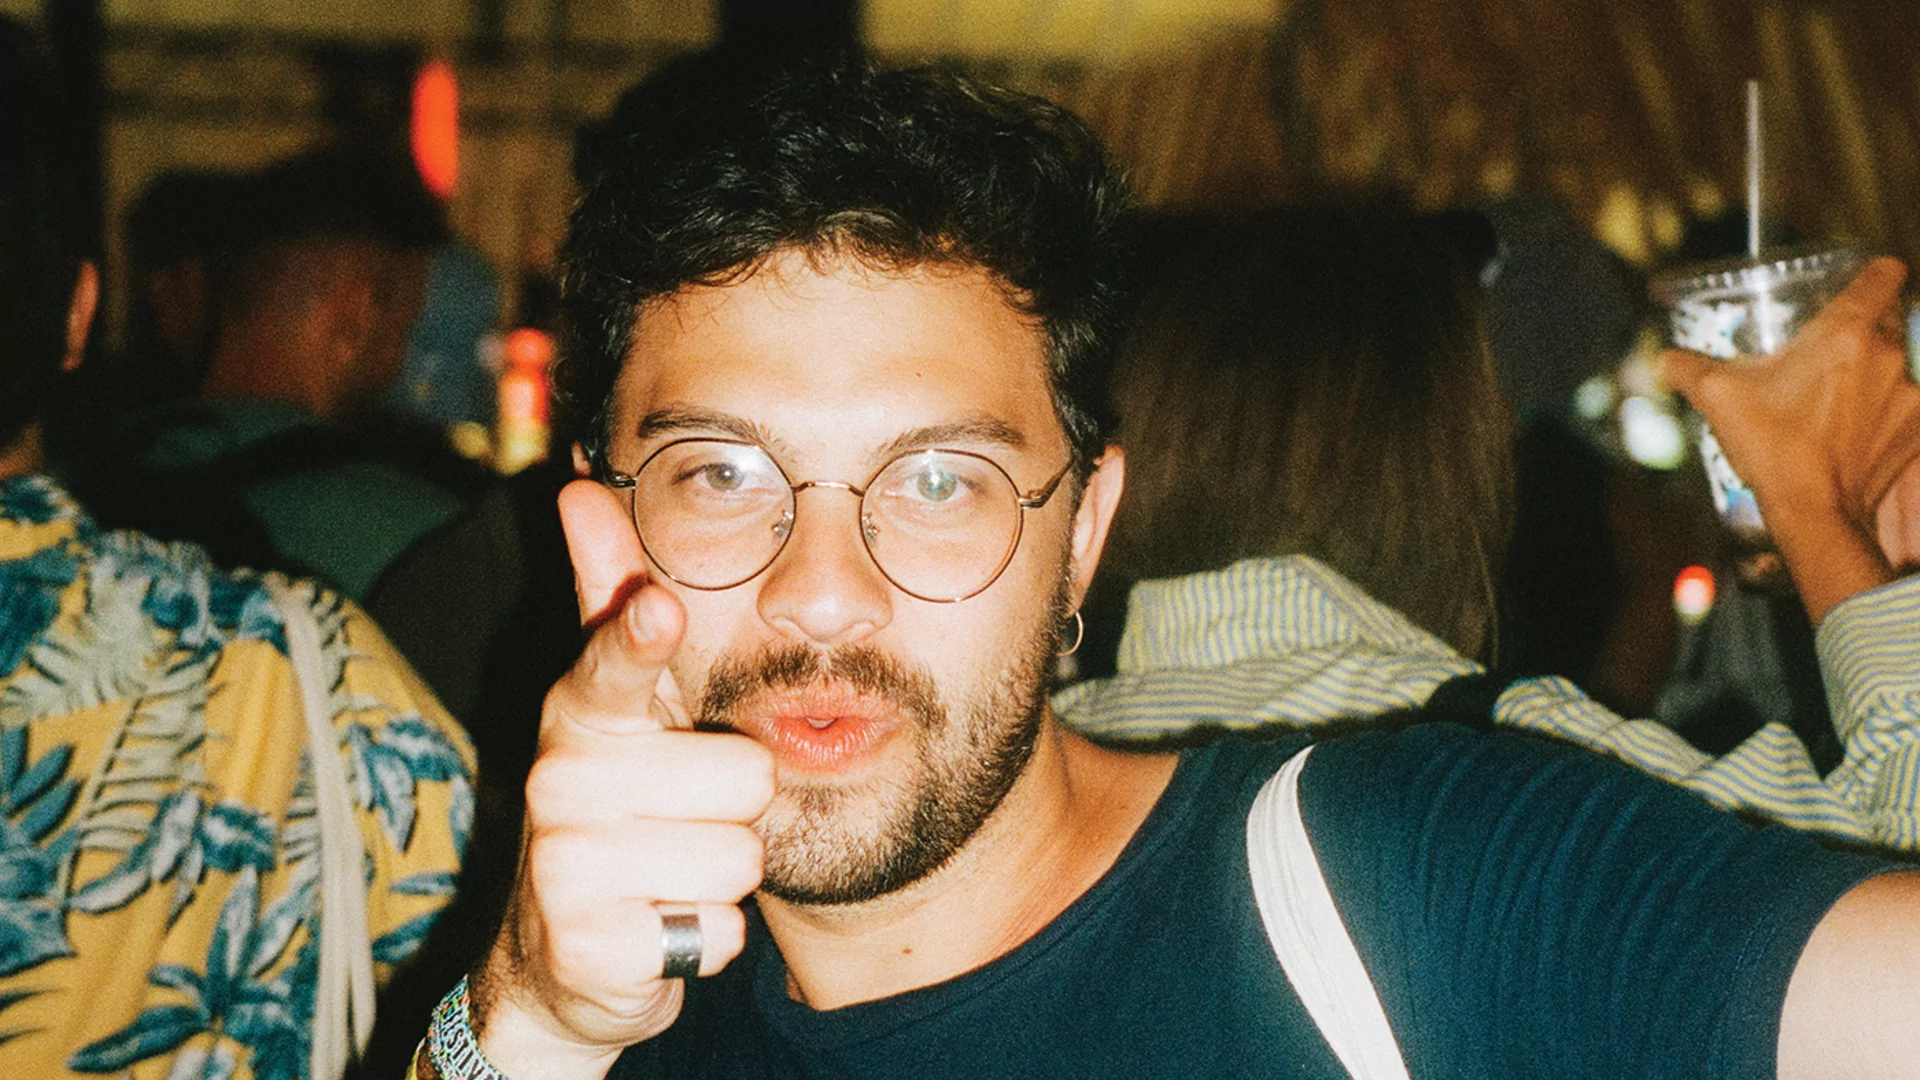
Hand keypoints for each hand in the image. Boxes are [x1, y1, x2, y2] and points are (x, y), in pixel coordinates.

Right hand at [470, 479, 773, 1079]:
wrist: (563, 962)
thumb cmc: (619, 811)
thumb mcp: (616, 712)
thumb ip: (607, 604)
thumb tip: (582, 486)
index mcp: (580, 716)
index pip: (612, 667)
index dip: (640, 638)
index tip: (661, 607)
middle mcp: (561, 782)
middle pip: (744, 777)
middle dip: (736, 809)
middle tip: (682, 819)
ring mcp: (567, 870)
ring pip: (741, 855)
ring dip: (724, 874)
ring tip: (670, 872)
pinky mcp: (594, 950)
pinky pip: (722, 930)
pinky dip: (710, 937)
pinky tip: (662, 928)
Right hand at [1661, 257, 1919, 619]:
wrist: (1815, 511)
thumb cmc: (1773, 446)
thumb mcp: (1718, 397)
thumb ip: (1688, 368)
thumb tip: (1665, 360)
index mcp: (1846, 332)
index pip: (1884, 273)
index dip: (1871, 273)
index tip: (1856, 284)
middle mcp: (1888, 355)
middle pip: (1890, 319)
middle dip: (1864, 328)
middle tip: (1828, 348)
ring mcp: (1909, 393)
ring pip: (1896, 364)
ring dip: (1871, 374)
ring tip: (1833, 398)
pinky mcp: (1917, 429)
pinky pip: (1904, 406)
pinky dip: (1882, 413)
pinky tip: (1851, 432)